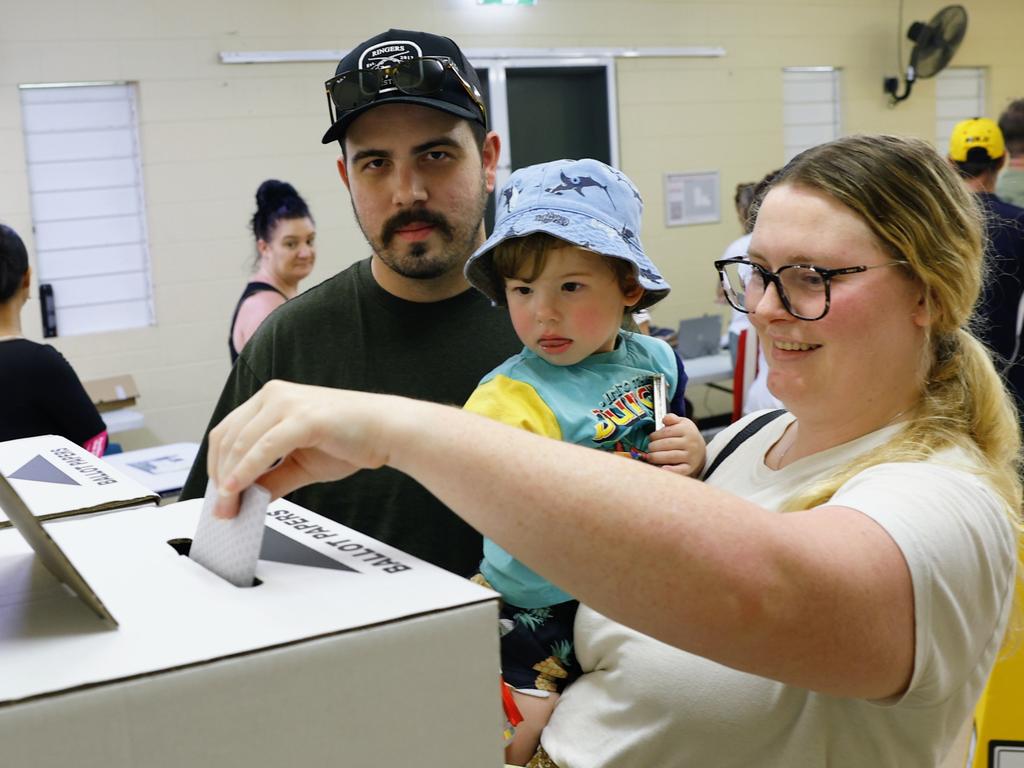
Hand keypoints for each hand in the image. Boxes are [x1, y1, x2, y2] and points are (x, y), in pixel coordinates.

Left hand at [207, 380, 393, 517]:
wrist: (388, 430)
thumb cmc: (352, 438)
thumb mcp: (302, 464)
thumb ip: (272, 478)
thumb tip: (246, 498)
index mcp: (271, 399)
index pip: (227, 431)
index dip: (215, 465)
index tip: (217, 495)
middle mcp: (274, 395)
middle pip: (228, 437)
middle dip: (218, 477)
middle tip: (220, 509)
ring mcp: (288, 403)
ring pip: (241, 443)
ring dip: (229, 479)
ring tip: (229, 506)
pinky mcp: (303, 418)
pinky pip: (264, 448)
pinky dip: (245, 471)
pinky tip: (237, 489)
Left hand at [645, 414, 705, 475]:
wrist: (699, 451)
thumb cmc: (686, 436)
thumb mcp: (682, 423)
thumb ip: (672, 418)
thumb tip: (665, 419)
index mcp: (687, 430)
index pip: (667, 432)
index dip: (655, 435)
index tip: (651, 437)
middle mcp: (690, 443)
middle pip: (667, 444)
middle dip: (654, 446)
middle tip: (649, 448)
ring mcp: (691, 456)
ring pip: (671, 456)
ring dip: (657, 457)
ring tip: (650, 456)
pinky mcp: (690, 467)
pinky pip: (679, 470)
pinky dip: (670, 470)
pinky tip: (661, 468)